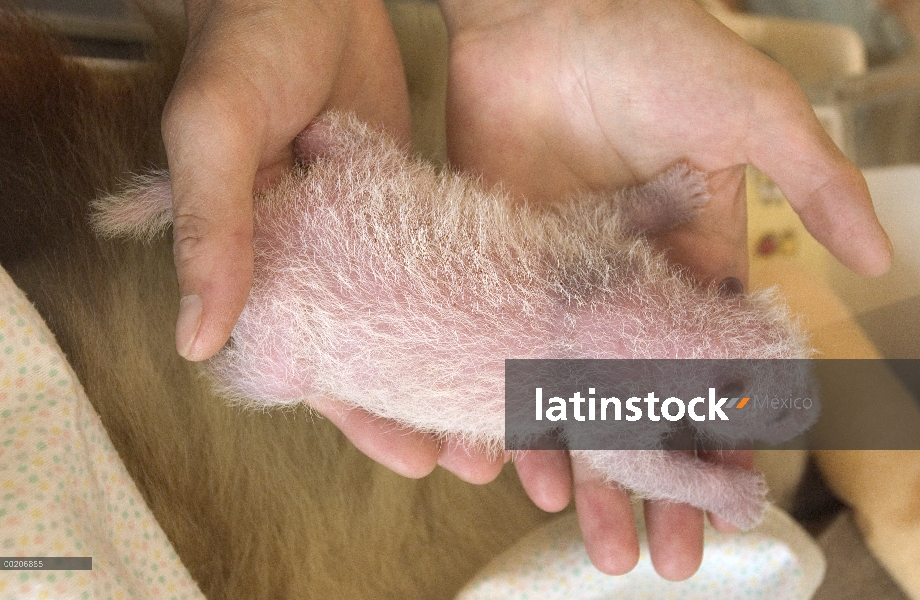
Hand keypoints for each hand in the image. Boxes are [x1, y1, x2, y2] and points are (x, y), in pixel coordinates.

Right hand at [161, 0, 504, 484]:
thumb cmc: (246, 45)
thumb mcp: (217, 130)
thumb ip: (211, 229)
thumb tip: (194, 341)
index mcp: (258, 263)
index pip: (311, 363)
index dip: (359, 415)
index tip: (412, 457)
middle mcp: (314, 261)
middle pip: (372, 355)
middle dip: (421, 408)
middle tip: (477, 458)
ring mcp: (365, 236)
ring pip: (412, 322)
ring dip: (453, 365)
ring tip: (508, 411)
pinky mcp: (407, 204)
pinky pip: (440, 266)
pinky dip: (469, 303)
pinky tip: (506, 330)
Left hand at [438, 0, 891, 578]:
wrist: (545, 9)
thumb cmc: (653, 49)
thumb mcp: (751, 114)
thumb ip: (811, 184)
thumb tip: (877, 260)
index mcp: (691, 259)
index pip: (710, 372)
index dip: (721, 440)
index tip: (728, 504)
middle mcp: (624, 284)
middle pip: (638, 403)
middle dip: (652, 478)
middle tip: (656, 557)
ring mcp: (557, 283)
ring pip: (567, 396)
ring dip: (581, 469)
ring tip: (592, 538)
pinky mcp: (496, 268)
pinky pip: (499, 355)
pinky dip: (504, 410)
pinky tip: (510, 468)